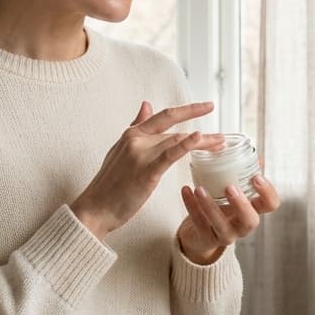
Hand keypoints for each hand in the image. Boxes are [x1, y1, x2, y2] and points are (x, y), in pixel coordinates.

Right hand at [71, 100, 221, 240]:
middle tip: (218, 120)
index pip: (163, 116)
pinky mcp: (145, 170)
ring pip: (176, 140)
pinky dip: (186, 144)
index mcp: (131, 134)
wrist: (94, 209)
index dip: (186, 110)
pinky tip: (199, 138)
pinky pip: (169, 154)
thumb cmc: (109, 184)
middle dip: (198, 120)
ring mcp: (140, 153)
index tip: (205, 107)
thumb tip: (146, 104)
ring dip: (202, 141)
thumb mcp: (120, 150)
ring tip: (220, 143)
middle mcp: (135, 138)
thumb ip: (136, 127)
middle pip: (173, 125)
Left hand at [176, 172, 280, 264]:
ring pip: (221, 225)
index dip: (268, 193)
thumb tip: (256, 155)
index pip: (271, 205)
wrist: (199, 234)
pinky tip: (185, 190)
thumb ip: (243, 176)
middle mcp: (242, 225)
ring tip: (199, 188)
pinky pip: (199, 223)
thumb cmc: (221, 208)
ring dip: (210, 206)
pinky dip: (191, 206)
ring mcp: (225, 235)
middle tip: (229, 187)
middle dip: (241, 204)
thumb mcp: (233, 193)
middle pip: (251, 220)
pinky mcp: (206, 239)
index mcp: (252, 210)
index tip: (256, 177)